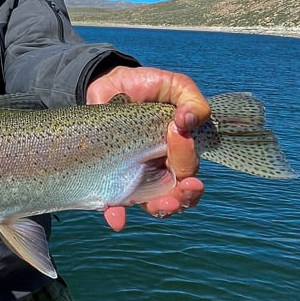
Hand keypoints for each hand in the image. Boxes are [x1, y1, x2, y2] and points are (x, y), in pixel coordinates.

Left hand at [86, 66, 209, 228]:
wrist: (109, 83)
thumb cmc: (147, 86)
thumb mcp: (174, 86)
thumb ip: (191, 101)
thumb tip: (188, 121)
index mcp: (179, 151)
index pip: (189, 166)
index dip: (187, 156)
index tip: (177, 132)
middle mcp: (161, 168)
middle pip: (178, 194)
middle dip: (185, 196)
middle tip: (184, 188)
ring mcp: (136, 175)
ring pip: (152, 204)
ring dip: (160, 209)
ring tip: (162, 206)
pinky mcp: (111, 177)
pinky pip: (115, 203)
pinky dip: (117, 215)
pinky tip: (116, 217)